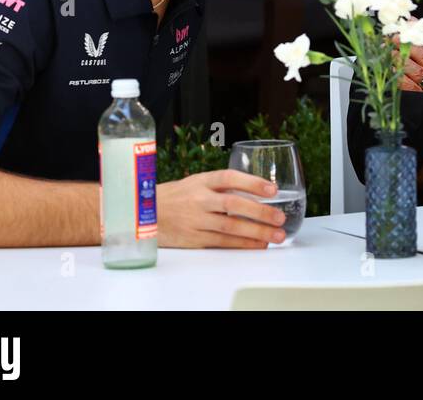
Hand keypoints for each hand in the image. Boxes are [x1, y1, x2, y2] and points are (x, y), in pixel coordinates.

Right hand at [156, 170, 287, 248]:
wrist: (142, 214)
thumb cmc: (175, 197)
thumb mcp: (195, 182)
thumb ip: (221, 186)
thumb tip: (256, 191)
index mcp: (201, 180)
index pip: (230, 178)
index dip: (252, 183)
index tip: (273, 190)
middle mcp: (199, 199)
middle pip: (233, 204)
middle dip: (260, 212)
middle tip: (280, 218)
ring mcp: (195, 220)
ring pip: (230, 227)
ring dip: (256, 232)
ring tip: (276, 235)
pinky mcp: (193, 238)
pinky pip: (222, 242)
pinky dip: (242, 244)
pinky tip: (258, 245)